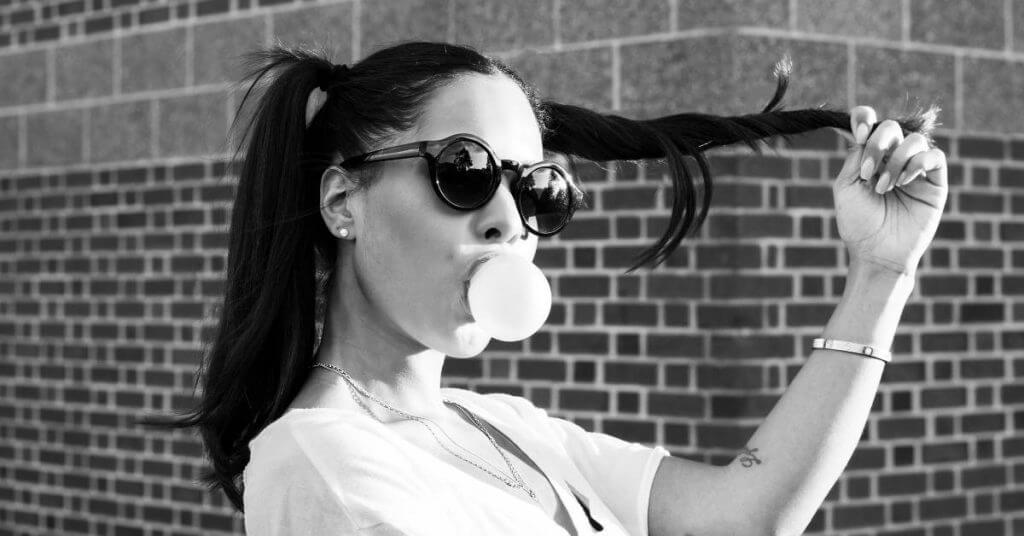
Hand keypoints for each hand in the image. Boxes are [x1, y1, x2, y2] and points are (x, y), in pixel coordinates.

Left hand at [832, 105, 948, 275]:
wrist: (877, 254)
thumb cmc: (858, 223)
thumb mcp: (846, 186)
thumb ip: (856, 156)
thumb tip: (866, 131)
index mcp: (869, 157)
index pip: (870, 123)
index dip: (864, 117)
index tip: (857, 132)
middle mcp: (892, 159)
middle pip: (891, 128)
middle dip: (877, 145)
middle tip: (868, 174)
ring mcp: (915, 170)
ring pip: (914, 140)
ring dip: (896, 160)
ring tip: (884, 188)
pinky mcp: (935, 182)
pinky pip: (935, 156)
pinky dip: (917, 163)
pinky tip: (904, 182)